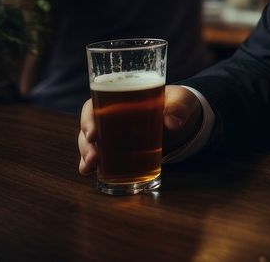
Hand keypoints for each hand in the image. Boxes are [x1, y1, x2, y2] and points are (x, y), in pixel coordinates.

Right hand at [77, 84, 202, 174]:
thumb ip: (179, 106)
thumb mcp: (182, 100)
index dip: (88, 118)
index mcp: (122, 98)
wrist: (184, 120)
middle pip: (90, 126)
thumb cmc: (177, 104)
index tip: (92, 133)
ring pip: (91, 142)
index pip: (95, 105)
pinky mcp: (118, 149)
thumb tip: (173, 121)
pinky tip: (88, 172)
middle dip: (86, 143)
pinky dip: (93, 164)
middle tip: (93, 157)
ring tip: (89, 167)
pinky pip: (101, 155)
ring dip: (87, 154)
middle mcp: (112, 115)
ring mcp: (113, 133)